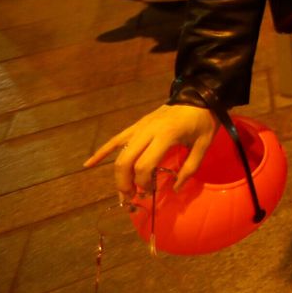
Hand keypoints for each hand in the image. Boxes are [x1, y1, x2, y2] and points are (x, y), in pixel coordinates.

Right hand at [85, 103, 217, 195]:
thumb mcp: (203, 145)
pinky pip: (116, 139)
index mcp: (165, 135)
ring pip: (119, 153)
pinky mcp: (137, 124)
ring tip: (122, 191)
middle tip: (131, 197)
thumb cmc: (203, 121)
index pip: (144, 165)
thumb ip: (190, 168)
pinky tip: (88, 165)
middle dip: (125, 183)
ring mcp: (140, 126)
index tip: (150, 190)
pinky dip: (101, 152)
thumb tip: (174, 189)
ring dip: (118, 174)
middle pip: (126, 161)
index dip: (143, 182)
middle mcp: (148, 131)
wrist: (199, 95)